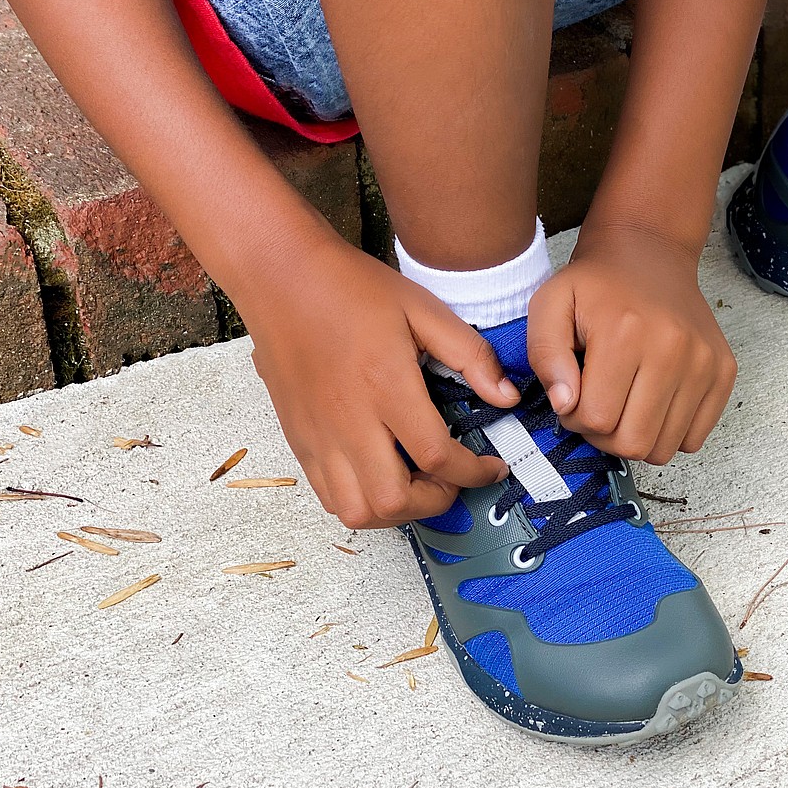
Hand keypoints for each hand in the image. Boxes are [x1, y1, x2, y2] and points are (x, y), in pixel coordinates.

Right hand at [243, 238, 514, 527]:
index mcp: (385, 386)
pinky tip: (381, 475)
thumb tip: (508, 397)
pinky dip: (361, 501)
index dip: (473, 473)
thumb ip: (470, 355)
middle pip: (393, 500)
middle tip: (453, 478)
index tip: (492, 467)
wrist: (279, 276)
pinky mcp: (299, 439)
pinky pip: (328, 496)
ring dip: (396, 510)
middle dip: (436, 501)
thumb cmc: (351, 287)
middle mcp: (348, 421)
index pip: (436, 456)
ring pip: (356, 511)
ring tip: (417, 482)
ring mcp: (318, 436)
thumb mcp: (423, 308)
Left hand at [527, 223, 736, 464]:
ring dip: (636, 437)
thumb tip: (566, 405)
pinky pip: (694, 439)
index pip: (597, 420)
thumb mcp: (550, 305)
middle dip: (605, 436)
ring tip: (624, 404)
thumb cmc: (596, 285)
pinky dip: (668, 433)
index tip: (573, 394)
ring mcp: (705, 363)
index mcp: (626, 334)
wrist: (649, 253)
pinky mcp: (724, 372)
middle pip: (634, 442)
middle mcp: (674, 350)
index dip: (575, 418)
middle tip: (597, 406)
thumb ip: (545, 356)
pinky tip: (652, 404)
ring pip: (664, 448)